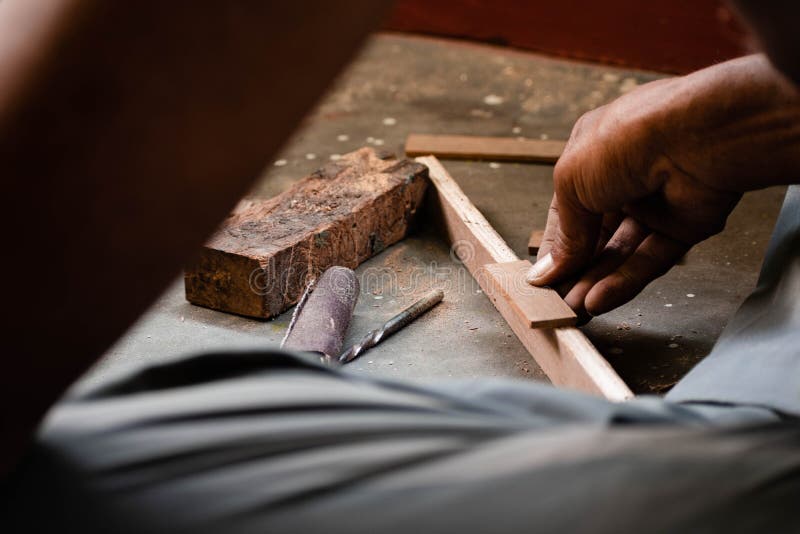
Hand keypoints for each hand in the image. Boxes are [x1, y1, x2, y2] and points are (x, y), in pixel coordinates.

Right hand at [527, 55, 799, 317]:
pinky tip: (599, 301)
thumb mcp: (571, 182)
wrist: (697, 137)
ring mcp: (657, 203)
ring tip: (574, 310)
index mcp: (593, 156)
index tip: (542, 280)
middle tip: (557, 303)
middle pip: (595, 236)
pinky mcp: (686, 226)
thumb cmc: (626, 141)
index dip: (555, 247)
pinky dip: (625, 281)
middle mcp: (624, 178)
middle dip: (575, 270)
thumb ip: (563, 233)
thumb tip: (547, 272)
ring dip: (596, 281)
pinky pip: (651, 259)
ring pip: (621, 252)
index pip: (567, 211)